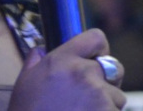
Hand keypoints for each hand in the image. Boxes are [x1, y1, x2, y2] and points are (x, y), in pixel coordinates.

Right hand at [8, 29, 125, 110]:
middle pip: (115, 67)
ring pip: (117, 96)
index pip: (96, 38)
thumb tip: (42, 50)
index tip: (96, 59)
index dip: (99, 49)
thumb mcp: (25, 81)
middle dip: (107, 80)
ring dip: (107, 105)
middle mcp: (83, 73)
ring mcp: (98, 95)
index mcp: (62, 60)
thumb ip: (36, 60)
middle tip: (90, 95)